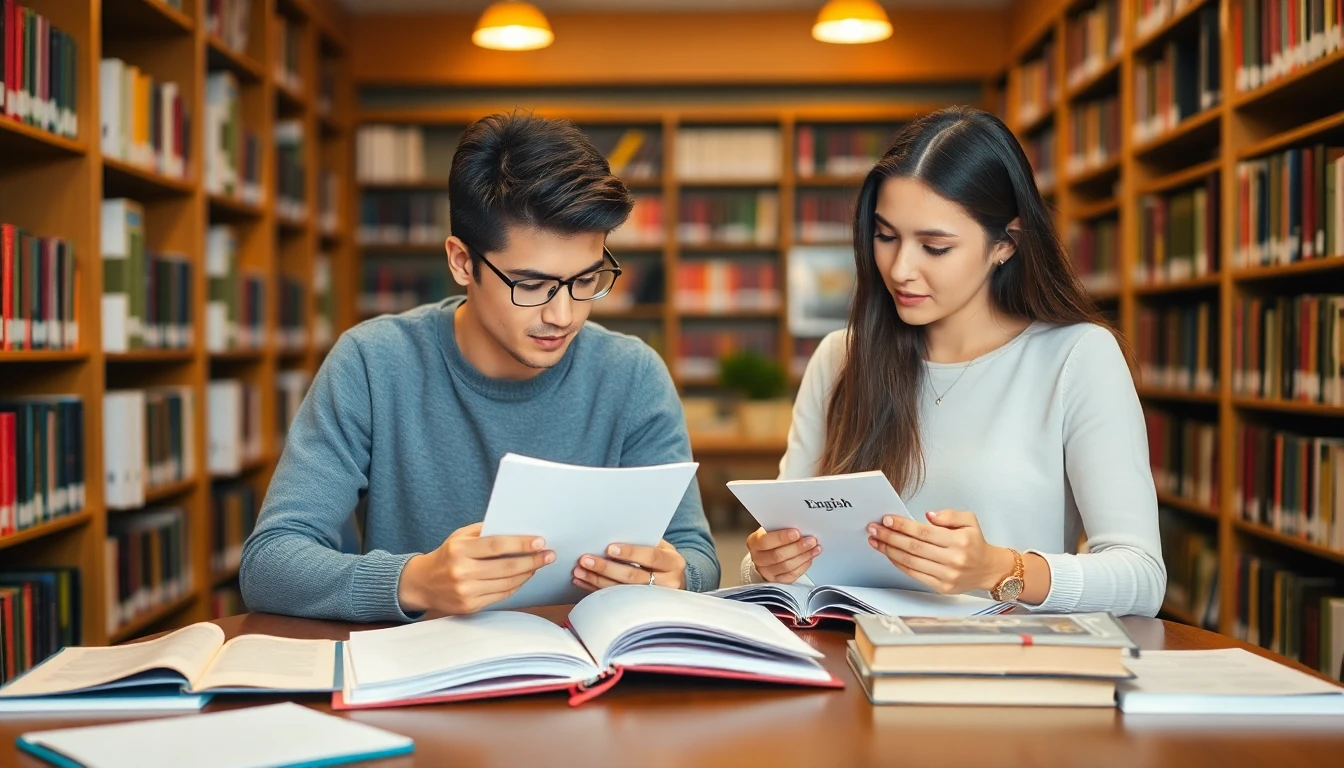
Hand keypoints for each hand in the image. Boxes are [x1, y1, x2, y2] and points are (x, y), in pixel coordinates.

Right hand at [398, 522, 554, 614]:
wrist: (422, 583)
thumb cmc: (447, 555)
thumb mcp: (460, 537)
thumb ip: (485, 532)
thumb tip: (517, 528)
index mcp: (459, 550)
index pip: (496, 546)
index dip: (521, 544)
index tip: (540, 542)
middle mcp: (462, 572)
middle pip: (506, 567)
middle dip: (532, 561)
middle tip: (549, 555)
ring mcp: (466, 592)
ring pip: (507, 583)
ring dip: (527, 573)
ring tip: (539, 564)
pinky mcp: (470, 606)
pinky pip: (501, 595)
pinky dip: (516, 585)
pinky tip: (524, 576)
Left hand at [573, 539, 685, 591]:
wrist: (675, 582)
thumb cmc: (663, 559)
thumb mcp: (662, 548)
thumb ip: (644, 541)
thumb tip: (613, 532)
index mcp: (673, 563)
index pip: (651, 556)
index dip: (631, 552)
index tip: (609, 548)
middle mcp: (667, 583)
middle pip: (633, 577)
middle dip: (606, 568)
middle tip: (585, 559)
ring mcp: (653, 599)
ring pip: (621, 591)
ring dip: (597, 580)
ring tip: (579, 571)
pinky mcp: (639, 609)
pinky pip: (614, 600)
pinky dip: (596, 590)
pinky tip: (583, 582)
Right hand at [745, 527, 819, 583]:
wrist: (766, 554)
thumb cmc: (771, 539)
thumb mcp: (771, 530)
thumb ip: (781, 529)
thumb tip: (800, 528)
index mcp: (754, 543)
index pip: (766, 541)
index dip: (782, 538)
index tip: (797, 533)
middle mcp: (758, 559)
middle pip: (778, 556)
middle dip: (797, 547)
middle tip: (811, 541)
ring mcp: (766, 572)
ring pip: (786, 566)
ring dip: (803, 556)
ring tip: (814, 549)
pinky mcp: (777, 581)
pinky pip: (791, 576)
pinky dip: (803, 566)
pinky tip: (809, 558)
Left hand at [866, 511, 1014, 595]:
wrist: (988, 569)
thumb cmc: (975, 543)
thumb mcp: (969, 520)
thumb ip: (949, 515)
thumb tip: (928, 516)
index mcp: (959, 541)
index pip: (924, 532)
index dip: (903, 526)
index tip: (887, 519)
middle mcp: (953, 560)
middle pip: (914, 547)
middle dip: (890, 537)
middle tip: (874, 529)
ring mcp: (947, 576)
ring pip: (911, 562)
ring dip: (889, 551)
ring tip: (876, 541)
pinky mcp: (941, 587)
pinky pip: (914, 574)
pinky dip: (899, 564)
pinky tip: (889, 554)